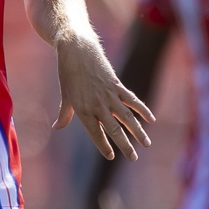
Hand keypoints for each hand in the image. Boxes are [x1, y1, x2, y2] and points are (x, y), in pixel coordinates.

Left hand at [54, 37, 153, 160]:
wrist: (77, 49)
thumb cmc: (68, 73)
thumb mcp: (65, 95)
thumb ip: (64, 114)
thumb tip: (56, 128)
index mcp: (83, 110)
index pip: (95, 134)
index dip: (103, 146)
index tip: (111, 156)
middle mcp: (98, 105)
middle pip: (114, 130)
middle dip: (125, 146)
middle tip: (133, 158)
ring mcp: (109, 95)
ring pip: (127, 118)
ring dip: (138, 132)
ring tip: (146, 144)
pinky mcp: (117, 85)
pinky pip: (132, 100)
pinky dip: (142, 109)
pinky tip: (151, 119)